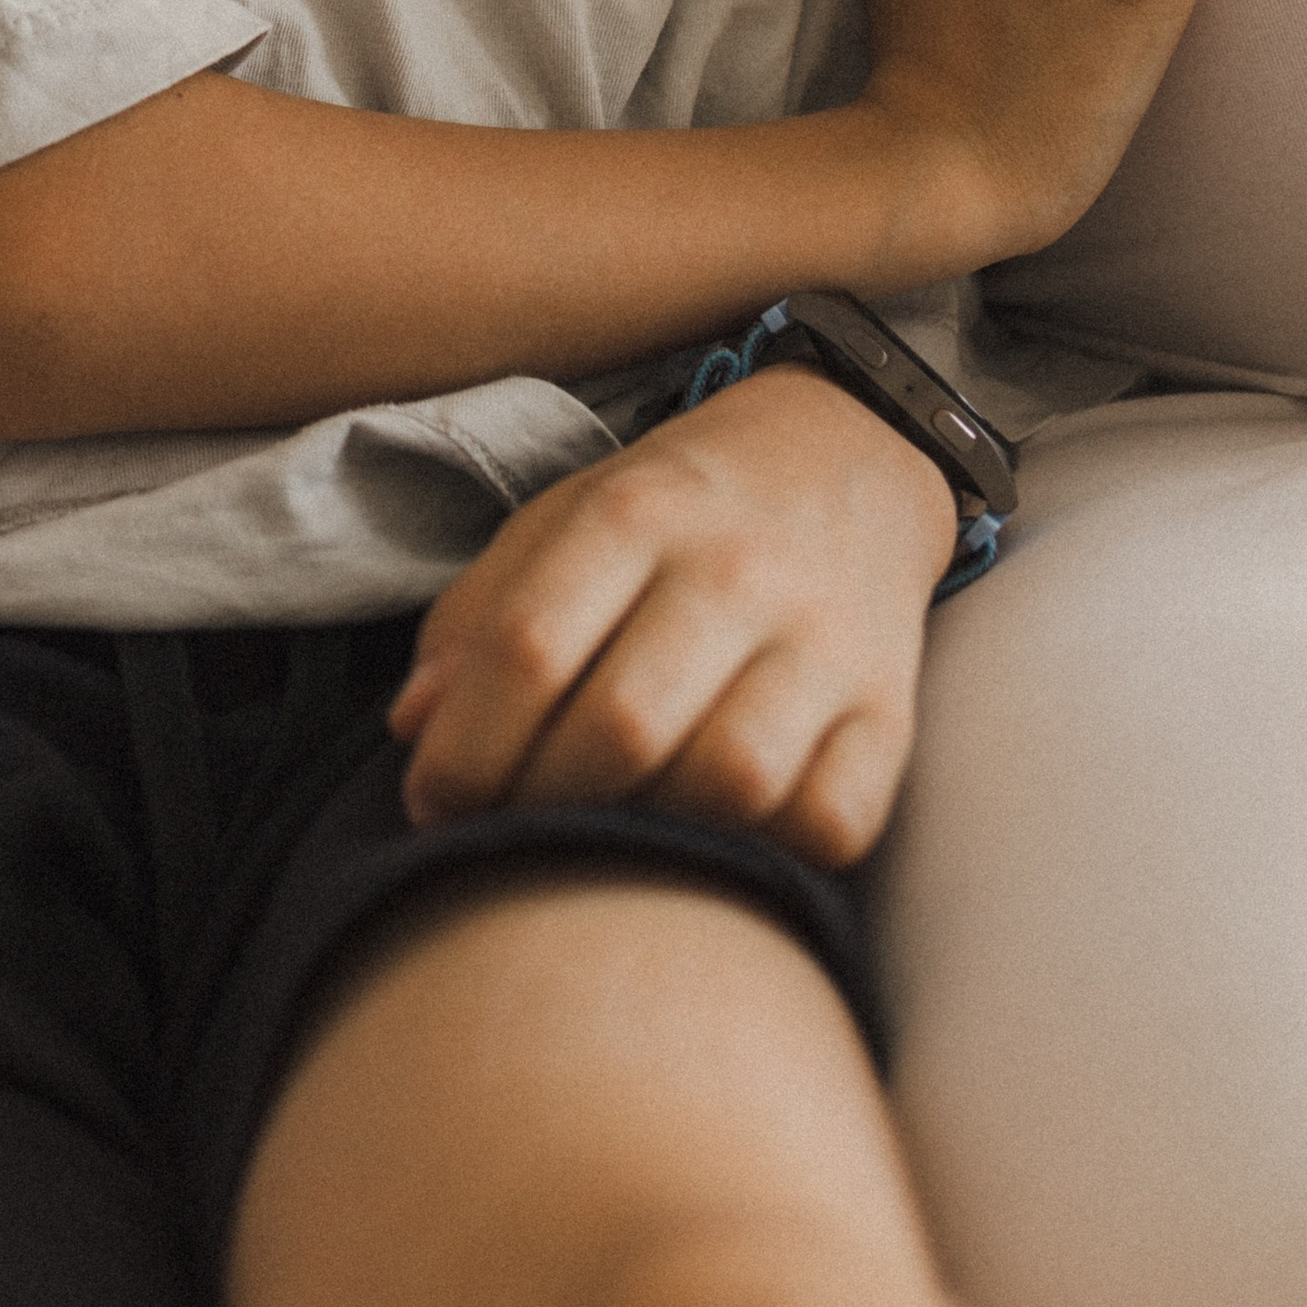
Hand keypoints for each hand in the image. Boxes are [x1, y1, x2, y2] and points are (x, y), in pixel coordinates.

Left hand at [388, 368, 957, 864]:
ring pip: (730, 781)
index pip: (530, 646)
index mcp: (635, 513)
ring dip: (651, 835)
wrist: (846, 457)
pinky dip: (768, 850)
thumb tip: (415, 728)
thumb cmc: (675, 509)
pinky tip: (720, 834)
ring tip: (608, 838)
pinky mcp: (890, 709)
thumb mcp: (563, 520)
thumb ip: (480, 615)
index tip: (432, 803)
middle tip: (508, 834)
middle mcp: (735, 570)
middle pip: (622, 726)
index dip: (465, 749)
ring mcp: (824, 642)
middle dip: (542, 805)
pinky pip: (832, 820)